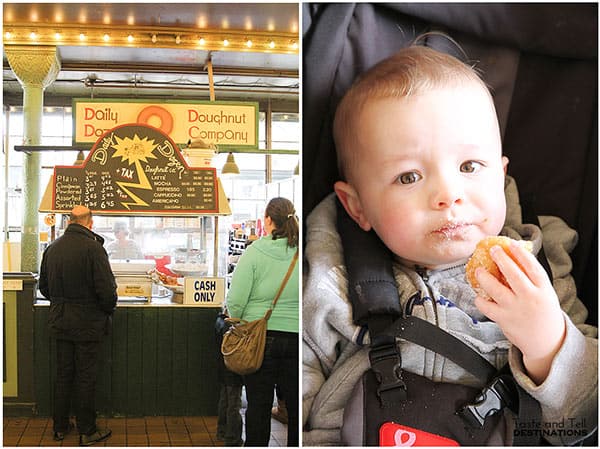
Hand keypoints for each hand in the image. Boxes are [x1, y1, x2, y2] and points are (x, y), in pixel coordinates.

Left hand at [474, 240, 565, 383]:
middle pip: (514, 274)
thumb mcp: (545, 294)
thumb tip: (514, 257)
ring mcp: (516, 309)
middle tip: (492, 250)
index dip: (521, 254)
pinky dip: (480, 300)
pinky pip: (487, 307)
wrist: (547, 342)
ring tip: (478, 270)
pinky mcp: (504, 320)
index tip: (511, 244)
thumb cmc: (543, 313)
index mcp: (543, 290)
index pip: (533, 268)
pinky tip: (478, 295)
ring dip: (484, 277)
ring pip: (496, 289)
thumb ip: (532, 279)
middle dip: (501, 260)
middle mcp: (530, 298)